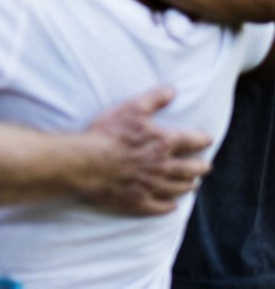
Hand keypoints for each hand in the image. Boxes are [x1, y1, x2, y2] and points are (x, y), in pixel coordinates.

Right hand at [80, 86, 211, 215]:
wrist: (88, 164)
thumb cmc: (108, 134)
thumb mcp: (130, 109)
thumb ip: (153, 99)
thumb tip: (171, 90)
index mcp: (164, 143)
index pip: (191, 141)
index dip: (202, 140)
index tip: (208, 140)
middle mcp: (163, 167)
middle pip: (189, 169)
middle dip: (200, 167)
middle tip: (205, 167)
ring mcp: (152, 186)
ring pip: (177, 188)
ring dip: (187, 186)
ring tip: (193, 185)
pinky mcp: (138, 202)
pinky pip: (158, 207)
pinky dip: (168, 207)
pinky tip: (172, 206)